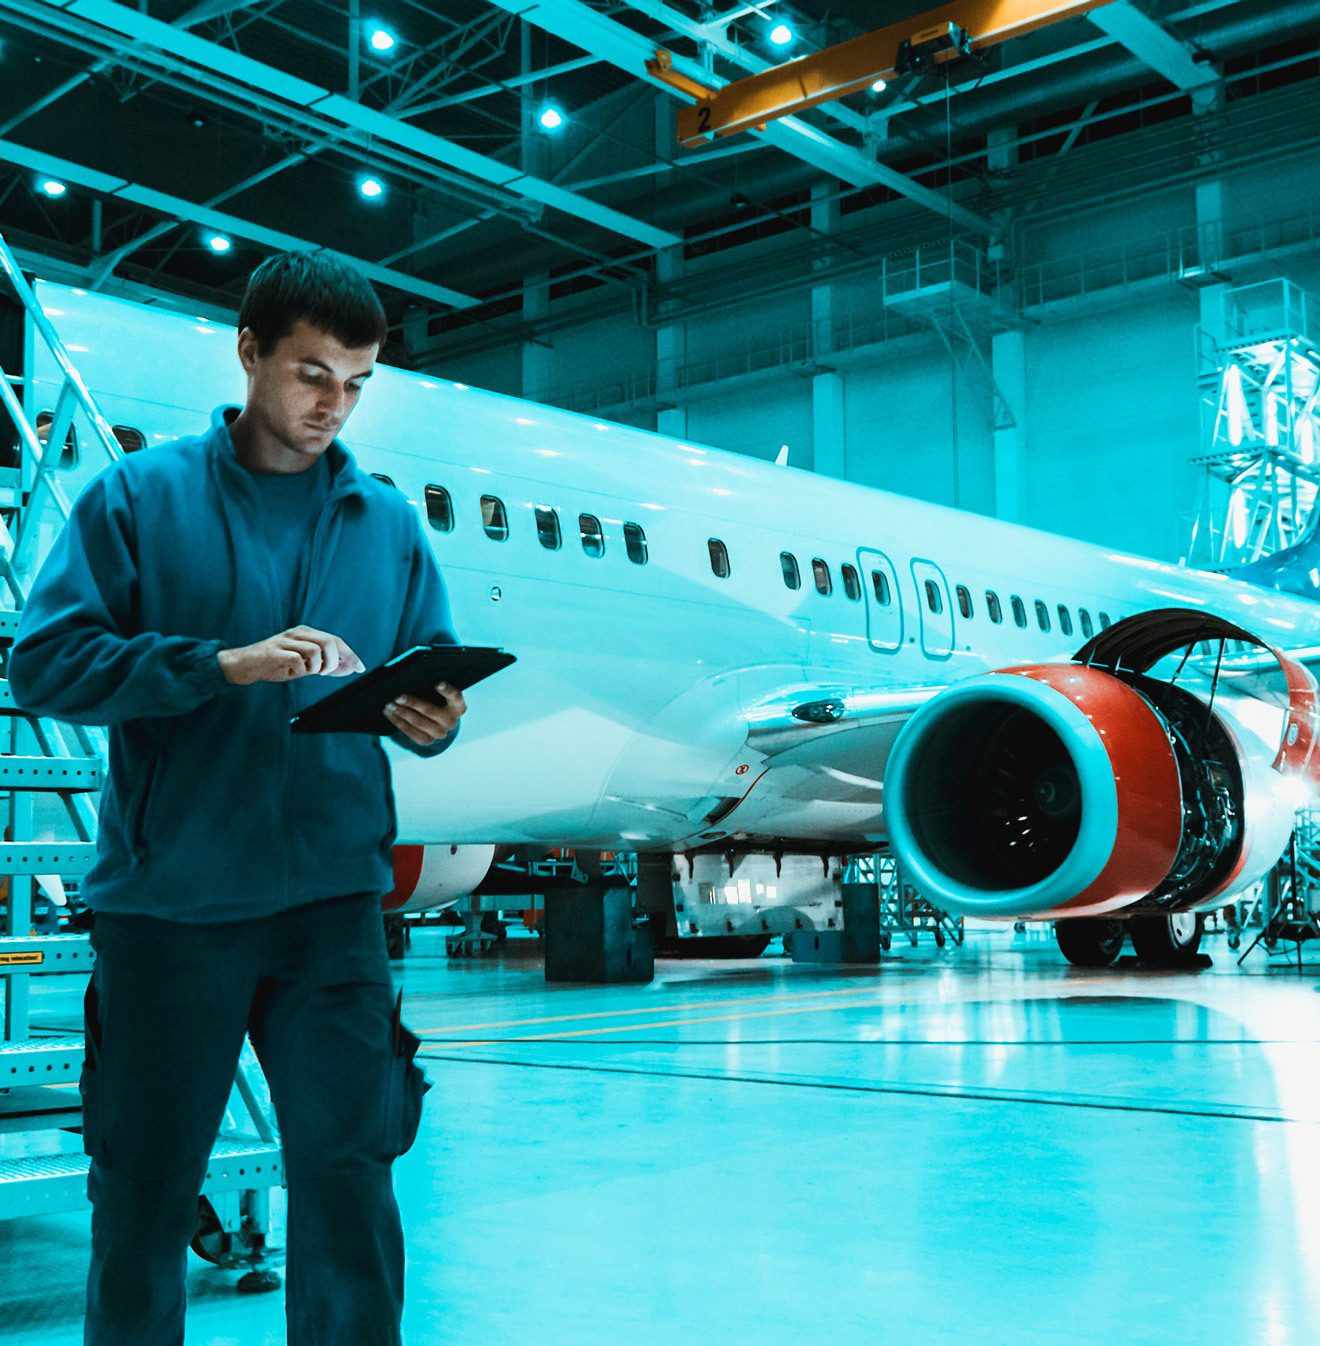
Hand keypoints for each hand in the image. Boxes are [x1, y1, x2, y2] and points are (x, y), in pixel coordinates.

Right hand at [218, 626, 365, 685]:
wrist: (245, 665)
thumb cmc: (276, 664)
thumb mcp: (304, 665)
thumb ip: (325, 665)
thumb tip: (350, 668)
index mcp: (307, 633)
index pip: (336, 640)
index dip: (350, 654)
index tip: (360, 668)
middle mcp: (298, 633)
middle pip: (330, 641)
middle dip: (336, 661)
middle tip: (326, 673)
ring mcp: (286, 641)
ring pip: (316, 650)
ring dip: (318, 666)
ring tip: (309, 672)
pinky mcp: (275, 651)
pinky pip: (298, 660)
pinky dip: (301, 670)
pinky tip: (292, 672)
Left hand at [383, 680, 466, 746]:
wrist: (439, 724)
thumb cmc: (437, 700)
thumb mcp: (440, 694)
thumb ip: (431, 685)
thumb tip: (411, 678)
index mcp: (458, 706)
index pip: (455, 696)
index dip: (448, 691)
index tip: (439, 683)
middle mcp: (451, 721)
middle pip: (430, 711)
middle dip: (413, 703)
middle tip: (398, 697)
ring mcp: (440, 733)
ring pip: (417, 722)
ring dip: (401, 712)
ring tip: (388, 704)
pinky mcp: (427, 741)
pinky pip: (409, 732)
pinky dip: (397, 721)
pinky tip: (388, 713)